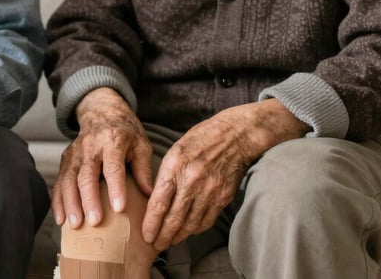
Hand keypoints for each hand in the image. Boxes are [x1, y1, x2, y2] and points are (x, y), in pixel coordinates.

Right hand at [52, 87, 152, 228]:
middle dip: (89, 199)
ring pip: (69, 179)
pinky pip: (60, 181)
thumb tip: (150, 196)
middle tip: (94, 221)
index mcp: (112, 140)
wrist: (101, 112)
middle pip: (87, 174)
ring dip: (70, 203)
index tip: (119, 208)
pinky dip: (58, 200)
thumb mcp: (141, 144)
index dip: (116, 187)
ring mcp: (75, 152)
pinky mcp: (66, 159)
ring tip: (75, 224)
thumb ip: (144, 169)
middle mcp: (90, 145)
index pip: (113, 166)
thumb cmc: (125, 132)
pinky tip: (61, 218)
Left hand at [142, 99, 309, 250]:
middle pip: (174, 218)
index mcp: (175, 166)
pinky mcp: (223, 197)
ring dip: (179, 236)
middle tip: (155, 245)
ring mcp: (209, 191)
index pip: (159, 202)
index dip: (151, 222)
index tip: (145, 234)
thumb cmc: (201, 139)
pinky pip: (206, 220)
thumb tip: (155, 199)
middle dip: (163, 236)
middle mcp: (192, 181)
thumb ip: (166, 174)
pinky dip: (196, 229)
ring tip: (170, 241)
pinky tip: (188, 231)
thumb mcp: (176, 150)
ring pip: (191, 223)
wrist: (235, 136)